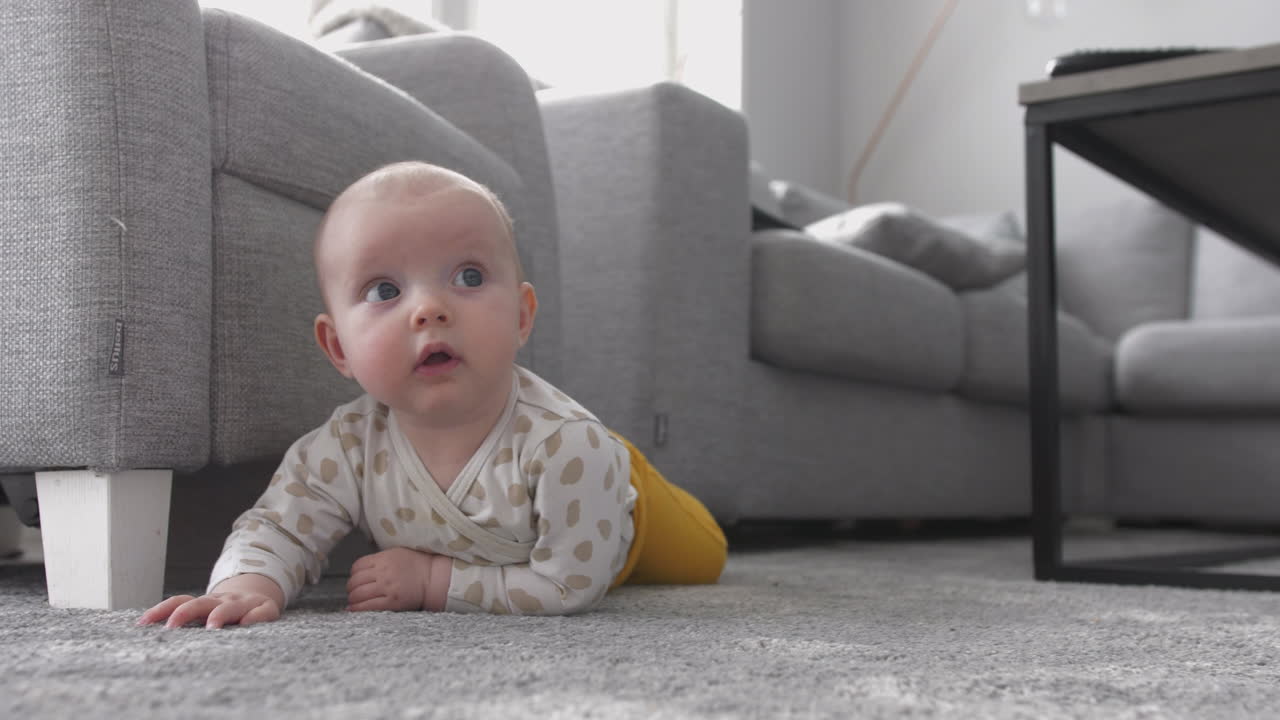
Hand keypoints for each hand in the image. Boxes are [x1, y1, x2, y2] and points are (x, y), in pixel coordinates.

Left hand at [136, 574, 283, 628]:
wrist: (261, 594)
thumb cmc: (227, 612)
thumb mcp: (207, 612)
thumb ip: (186, 621)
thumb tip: (146, 630)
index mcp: (205, 602)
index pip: (179, 602)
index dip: (160, 610)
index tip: (142, 623)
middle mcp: (222, 600)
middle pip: (201, 603)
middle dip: (184, 613)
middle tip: (170, 627)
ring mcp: (244, 603)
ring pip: (230, 607)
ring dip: (219, 615)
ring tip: (211, 627)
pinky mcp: (265, 608)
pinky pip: (261, 612)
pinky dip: (254, 617)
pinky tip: (247, 624)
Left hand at [346, 547, 442, 611]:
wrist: (433, 577)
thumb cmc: (417, 565)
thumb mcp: (396, 553)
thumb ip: (379, 559)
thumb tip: (362, 569)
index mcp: (383, 559)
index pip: (357, 567)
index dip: (353, 574)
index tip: (356, 579)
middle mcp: (383, 572)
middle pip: (355, 582)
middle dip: (351, 588)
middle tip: (354, 592)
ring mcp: (387, 587)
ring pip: (358, 594)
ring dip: (353, 599)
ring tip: (355, 601)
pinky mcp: (392, 602)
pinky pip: (368, 606)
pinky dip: (357, 609)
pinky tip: (355, 609)